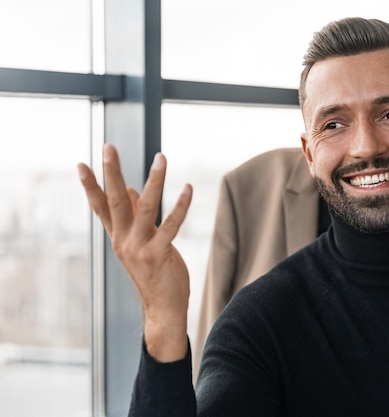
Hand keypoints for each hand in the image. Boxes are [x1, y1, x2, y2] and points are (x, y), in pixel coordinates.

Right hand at [77, 144, 192, 360]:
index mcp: (118, 237)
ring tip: (161, 157)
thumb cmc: (154, 272)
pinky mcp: (159, 255)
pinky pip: (171, 225)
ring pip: (144, 207)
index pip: (100, 207)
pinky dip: (180, 205)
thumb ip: (134, 217)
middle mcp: (124, 241)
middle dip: (111, 173)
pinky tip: (187, 187)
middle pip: (115, 202)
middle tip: (108, 147)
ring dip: (154, 180)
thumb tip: (129, 188)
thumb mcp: (141, 243)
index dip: (91, 186)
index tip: (81, 164)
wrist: (163, 308)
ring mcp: (139, 249)